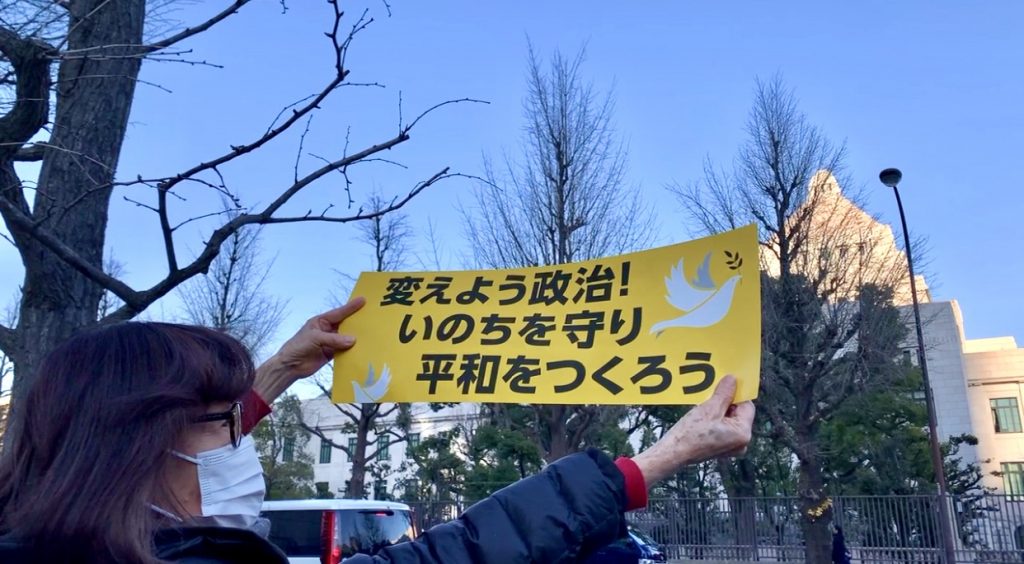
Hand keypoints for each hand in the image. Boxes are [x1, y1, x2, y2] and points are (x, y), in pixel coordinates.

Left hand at [274, 297, 365, 376]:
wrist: (289, 366)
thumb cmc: (298, 347)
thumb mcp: (315, 339)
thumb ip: (334, 339)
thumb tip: (353, 340)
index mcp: (321, 321)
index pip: (339, 313)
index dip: (351, 307)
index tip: (363, 300)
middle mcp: (327, 330)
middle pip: (345, 324)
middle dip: (356, 322)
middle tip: (371, 317)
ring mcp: (330, 342)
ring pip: (346, 338)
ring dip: (356, 337)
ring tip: (371, 334)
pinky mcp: (331, 354)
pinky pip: (345, 350)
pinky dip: (352, 350)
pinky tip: (362, 349)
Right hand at [632, 375, 753, 485]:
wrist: (674, 453)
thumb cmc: (691, 434)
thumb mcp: (709, 409)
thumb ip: (724, 393)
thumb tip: (732, 380)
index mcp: (743, 434)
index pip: (747, 405)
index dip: (735, 394)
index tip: (724, 385)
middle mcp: (742, 443)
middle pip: (738, 413)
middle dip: (725, 402)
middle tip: (710, 396)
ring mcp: (732, 447)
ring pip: (729, 419)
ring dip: (718, 410)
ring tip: (704, 407)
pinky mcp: (722, 448)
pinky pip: (723, 428)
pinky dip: (715, 420)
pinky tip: (702, 417)